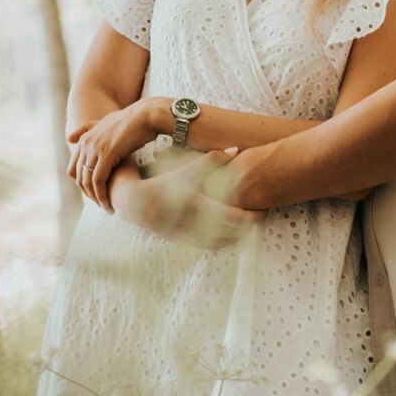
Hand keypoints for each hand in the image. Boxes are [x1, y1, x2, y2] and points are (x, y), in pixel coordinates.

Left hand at [67, 97, 166, 208]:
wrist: (146, 115)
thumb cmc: (131, 122)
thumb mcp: (105, 123)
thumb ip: (87, 130)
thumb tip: (68, 139)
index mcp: (85, 138)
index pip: (74, 169)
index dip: (82, 184)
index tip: (94, 195)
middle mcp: (86, 143)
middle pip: (79, 176)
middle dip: (88, 193)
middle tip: (101, 204)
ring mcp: (95, 148)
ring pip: (87, 181)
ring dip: (95, 198)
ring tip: (106, 208)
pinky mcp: (106, 154)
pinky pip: (98, 180)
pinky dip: (102, 195)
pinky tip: (109, 205)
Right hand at [111, 148, 263, 248]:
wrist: (131, 202)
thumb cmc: (160, 181)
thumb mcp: (184, 169)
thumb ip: (211, 161)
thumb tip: (235, 150)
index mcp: (195, 205)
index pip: (232, 217)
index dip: (251, 217)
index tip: (264, 210)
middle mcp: (192, 225)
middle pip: (231, 233)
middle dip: (249, 227)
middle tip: (261, 216)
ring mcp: (187, 236)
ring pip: (222, 242)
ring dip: (237, 236)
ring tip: (249, 225)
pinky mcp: (183, 242)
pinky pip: (210, 246)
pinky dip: (224, 241)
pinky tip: (231, 232)